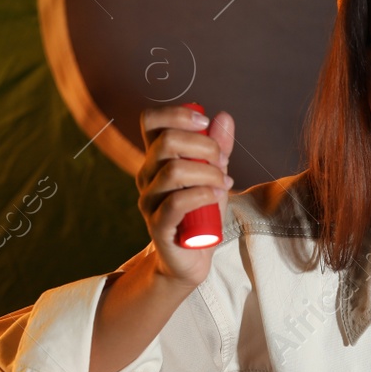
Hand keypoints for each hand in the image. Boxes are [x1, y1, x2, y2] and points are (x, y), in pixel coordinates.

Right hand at [135, 104, 234, 287]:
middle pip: (166, 142)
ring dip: (208, 173)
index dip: (176, 114)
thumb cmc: (200, 212)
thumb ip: (218, 148)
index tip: (204, 122)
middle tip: (222, 162)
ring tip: (224, 184)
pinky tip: (216, 197)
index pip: (151, 121)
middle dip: (203, 146)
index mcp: (155, 158)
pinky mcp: (158, 225)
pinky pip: (176, 203)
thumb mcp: (213, 175)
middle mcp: (146, 175)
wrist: (190, 258)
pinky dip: (202, 195)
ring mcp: (149, 200)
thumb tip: (223, 117)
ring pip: (174, 171)